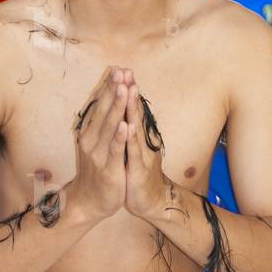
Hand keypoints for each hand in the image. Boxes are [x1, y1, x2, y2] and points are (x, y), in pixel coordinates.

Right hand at [68, 66, 129, 221]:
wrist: (89, 201)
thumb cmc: (97, 168)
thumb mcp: (97, 142)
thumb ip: (103, 121)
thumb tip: (108, 98)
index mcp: (90, 131)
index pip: (99, 104)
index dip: (109, 86)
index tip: (118, 68)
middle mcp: (92, 139)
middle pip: (104, 110)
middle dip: (113, 90)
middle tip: (120, 71)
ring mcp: (99, 154)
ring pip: (109, 127)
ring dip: (117, 107)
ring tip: (124, 89)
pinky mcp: (109, 169)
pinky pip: (115, 151)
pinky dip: (120, 138)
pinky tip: (126, 125)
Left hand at [123, 76, 168, 219]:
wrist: (149, 201)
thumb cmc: (139, 171)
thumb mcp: (133, 147)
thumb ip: (132, 128)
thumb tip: (126, 109)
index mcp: (139, 135)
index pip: (133, 108)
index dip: (127, 89)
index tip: (122, 70)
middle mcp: (142, 141)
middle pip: (136, 112)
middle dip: (130, 92)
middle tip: (127, 71)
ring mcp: (142, 155)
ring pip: (137, 128)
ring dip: (133, 109)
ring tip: (129, 90)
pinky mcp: (139, 171)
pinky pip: (133, 153)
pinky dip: (130, 139)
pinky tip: (127, 126)